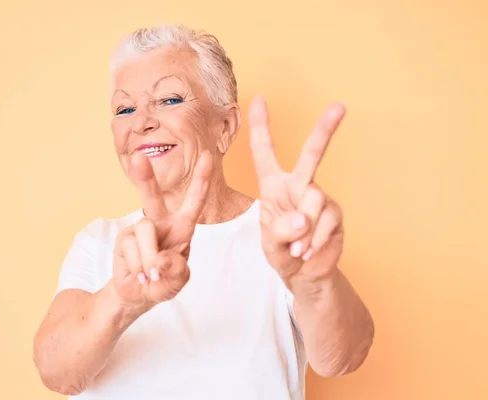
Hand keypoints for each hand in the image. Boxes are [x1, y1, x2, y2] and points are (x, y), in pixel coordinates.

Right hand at [111, 151, 212, 311]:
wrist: (138, 295)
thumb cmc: (164, 281)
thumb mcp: (178, 280)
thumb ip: (176, 271)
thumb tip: (161, 259)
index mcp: (182, 227)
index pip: (194, 202)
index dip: (201, 179)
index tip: (207, 156)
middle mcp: (161, 222)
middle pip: (153, 198)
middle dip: (145, 179)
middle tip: (138, 159)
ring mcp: (139, 229)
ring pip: (144, 230)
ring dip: (149, 258)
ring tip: (151, 275)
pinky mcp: (123, 239)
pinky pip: (130, 247)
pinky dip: (137, 266)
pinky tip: (139, 275)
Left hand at [248, 96, 345, 281]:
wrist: (304, 274)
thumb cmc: (281, 252)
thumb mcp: (271, 243)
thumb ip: (280, 231)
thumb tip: (303, 219)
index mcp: (273, 186)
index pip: (265, 152)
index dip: (261, 125)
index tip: (259, 98)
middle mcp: (298, 186)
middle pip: (312, 154)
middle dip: (325, 130)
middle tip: (340, 106)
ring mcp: (318, 198)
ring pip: (314, 202)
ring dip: (303, 231)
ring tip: (297, 250)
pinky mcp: (334, 214)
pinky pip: (326, 222)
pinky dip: (314, 241)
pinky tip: (308, 252)